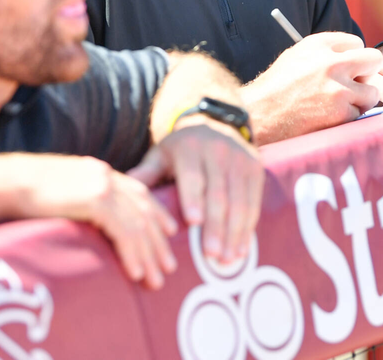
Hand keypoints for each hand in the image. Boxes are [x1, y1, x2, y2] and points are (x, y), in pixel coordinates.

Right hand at [12, 155, 177, 289]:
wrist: (7, 182)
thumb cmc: (25, 191)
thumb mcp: (62, 190)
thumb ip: (81, 200)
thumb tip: (88, 220)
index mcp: (100, 171)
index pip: (139, 192)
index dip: (157, 213)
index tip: (169, 233)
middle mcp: (106, 175)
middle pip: (144, 210)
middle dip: (158, 242)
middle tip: (169, 269)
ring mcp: (102, 185)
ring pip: (138, 224)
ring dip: (150, 255)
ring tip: (156, 280)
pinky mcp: (95, 199)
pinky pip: (123, 231)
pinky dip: (133, 254)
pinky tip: (137, 272)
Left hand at [128, 119, 263, 265]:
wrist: (216, 123)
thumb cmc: (181, 149)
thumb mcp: (162, 154)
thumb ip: (147, 172)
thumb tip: (126, 186)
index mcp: (190, 148)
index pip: (193, 176)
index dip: (194, 198)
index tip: (194, 222)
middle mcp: (218, 151)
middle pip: (218, 193)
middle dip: (216, 226)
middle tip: (211, 255)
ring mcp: (240, 160)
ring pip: (239, 201)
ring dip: (234, 232)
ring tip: (227, 259)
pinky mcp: (255, 169)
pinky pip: (253, 202)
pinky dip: (248, 228)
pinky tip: (241, 248)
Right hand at [242, 32, 382, 143]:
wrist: (260, 115)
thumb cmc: (276, 87)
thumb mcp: (295, 56)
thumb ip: (324, 53)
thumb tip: (353, 57)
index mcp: (318, 45)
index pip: (355, 42)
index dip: (352, 56)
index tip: (347, 66)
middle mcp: (330, 62)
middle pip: (373, 59)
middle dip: (368, 72)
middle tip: (356, 83)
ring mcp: (338, 88)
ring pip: (372, 91)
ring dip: (360, 99)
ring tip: (338, 104)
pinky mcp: (341, 111)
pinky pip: (359, 113)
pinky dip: (348, 117)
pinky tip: (329, 117)